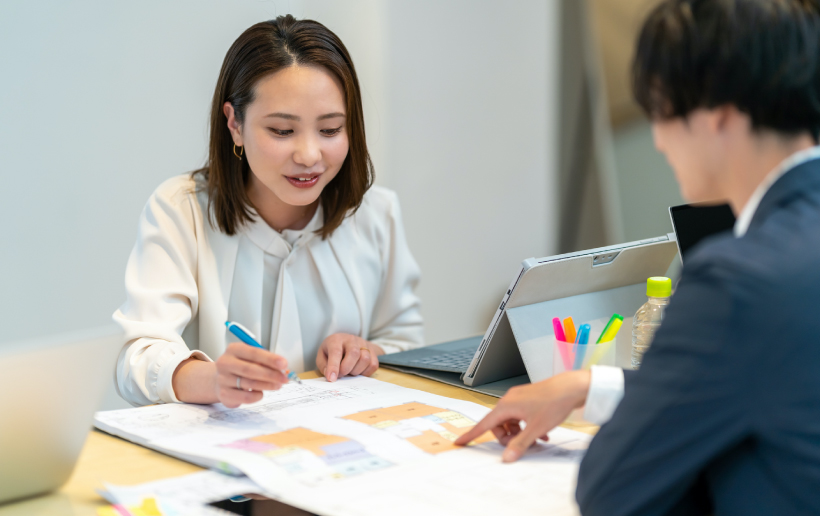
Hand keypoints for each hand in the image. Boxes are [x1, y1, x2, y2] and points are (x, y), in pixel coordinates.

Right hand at [215, 342, 288, 407]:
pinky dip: (257, 396)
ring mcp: (223, 379)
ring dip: (268, 385)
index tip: (284, 364)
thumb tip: (281, 369)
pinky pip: (245, 397)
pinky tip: (261, 393)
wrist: (220, 380)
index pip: (254, 353)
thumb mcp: (250, 358)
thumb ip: (264, 361)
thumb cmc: (240, 366)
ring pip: (249, 384)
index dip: (270, 359)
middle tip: (284, 378)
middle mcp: (225, 363)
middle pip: (251, 369)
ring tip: (277, 385)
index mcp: (233, 349)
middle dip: (271, 374)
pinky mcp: (224, 394)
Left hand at [316, 333, 383, 381]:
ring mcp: (364, 344)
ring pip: (365, 359)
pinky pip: (373, 365)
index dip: (334, 366)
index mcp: (336, 339)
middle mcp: (351, 339)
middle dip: (346, 369)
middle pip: (354, 353)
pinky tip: (358, 371)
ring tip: (349, 372)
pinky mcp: (372, 352)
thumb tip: (331, 376)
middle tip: (341, 375)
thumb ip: (324, 366)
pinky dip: (365, 373)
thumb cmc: (331, 351)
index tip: (332, 379)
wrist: (346, 342)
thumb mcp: (322, 356)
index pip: (336, 352)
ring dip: (356, 371)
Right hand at [454, 370, 590, 461]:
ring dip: (519, 433)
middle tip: (521, 446)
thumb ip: (520, 444)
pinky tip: (541, 434)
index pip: (484, 424)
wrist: (571, 388)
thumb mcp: (536, 429)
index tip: (460, 442)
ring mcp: (519, 399)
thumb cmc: (554, 403)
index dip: (471, 434)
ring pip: (511, 422)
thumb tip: (506, 457)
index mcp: (506, 406)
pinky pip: (520, 417)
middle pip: (498, 425)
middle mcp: (510, 400)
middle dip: (507, 438)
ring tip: (535, 441)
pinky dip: (527, 427)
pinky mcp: (528, 400)